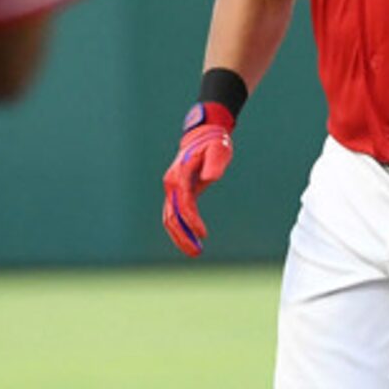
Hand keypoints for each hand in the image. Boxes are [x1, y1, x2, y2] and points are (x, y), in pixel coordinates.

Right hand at [160, 102, 234, 257]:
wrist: (203, 135)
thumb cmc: (213, 143)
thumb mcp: (219, 149)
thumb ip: (215, 163)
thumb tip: (210, 178)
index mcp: (179, 174)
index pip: (183, 203)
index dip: (192, 220)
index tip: (203, 234)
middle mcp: (171, 184)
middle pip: (171, 216)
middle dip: (182, 236)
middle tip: (197, 253)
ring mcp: (172, 189)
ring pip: (169, 219)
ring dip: (180, 237)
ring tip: (196, 252)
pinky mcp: (178, 194)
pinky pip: (175, 216)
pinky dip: (181, 230)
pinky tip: (192, 241)